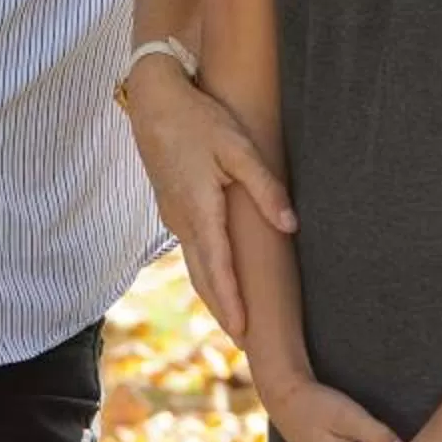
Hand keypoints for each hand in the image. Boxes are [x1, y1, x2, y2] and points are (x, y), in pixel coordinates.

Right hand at [121, 55, 295, 339]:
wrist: (152, 99)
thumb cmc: (198, 119)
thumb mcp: (237, 147)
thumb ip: (264, 187)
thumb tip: (290, 225)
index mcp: (198, 209)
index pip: (218, 267)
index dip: (232, 302)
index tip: (244, 333)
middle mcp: (181, 219)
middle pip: (202, 275)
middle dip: (222, 309)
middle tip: (244, 343)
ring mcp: (172, 214)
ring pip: (193, 263)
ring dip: (212, 292)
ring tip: (232, 320)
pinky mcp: (171, 205)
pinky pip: (189, 247)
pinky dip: (204, 270)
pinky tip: (217, 275)